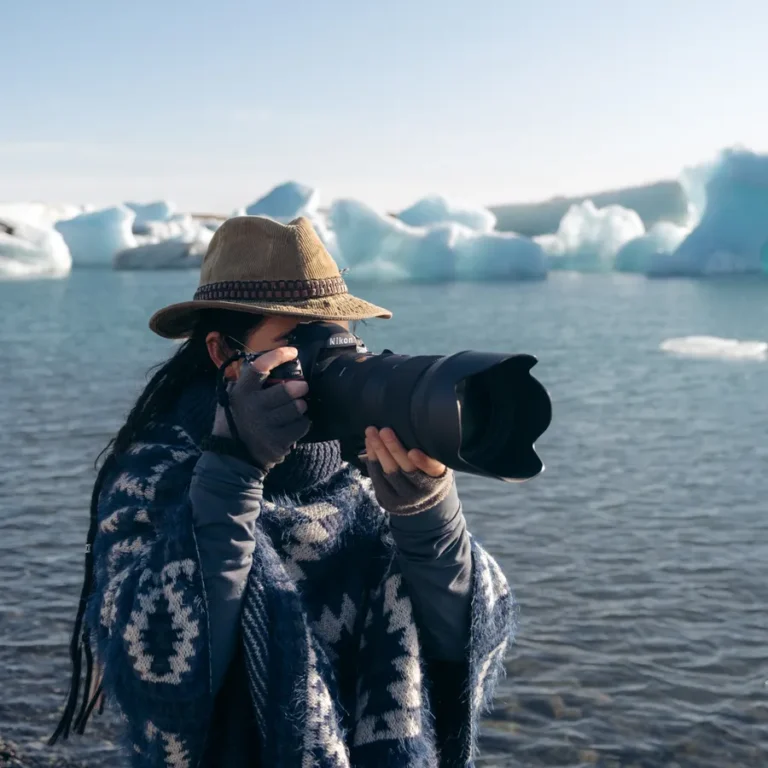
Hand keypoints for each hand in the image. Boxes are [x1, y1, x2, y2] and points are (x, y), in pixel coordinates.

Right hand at [212, 346, 309, 469]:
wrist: (232, 456)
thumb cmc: (237, 419)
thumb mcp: (233, 397)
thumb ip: (247, 380)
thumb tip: (269, 361)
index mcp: (242, 392)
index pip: (259, 367)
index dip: (278, 356)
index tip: (292, 352)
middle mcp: (252, 408)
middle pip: (286, 390)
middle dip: (300, 387)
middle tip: (302, 387)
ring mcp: (265, 426)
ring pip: (296, 408)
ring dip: (301, 406)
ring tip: (298, 406)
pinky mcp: (277, 442)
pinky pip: (300, 426)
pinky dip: (302, 423)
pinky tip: (295, 423)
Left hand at [363, 427, 452, 515]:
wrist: (420, 496)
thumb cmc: (428, 468)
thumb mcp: (436, 459)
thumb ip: (430, 447)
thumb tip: (417, 421)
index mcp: (437, 477)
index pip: (432, 470)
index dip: (423, 462)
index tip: (413, 452)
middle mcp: (422, 489)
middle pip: (407, 469)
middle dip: (394, 448)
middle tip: (385, 430)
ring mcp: (403, 496)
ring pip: (389, 472)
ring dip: (378, 450)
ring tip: (371, 432)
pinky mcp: (388, 498)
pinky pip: (377, 477)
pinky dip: (372, 458)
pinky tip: (368, 442)